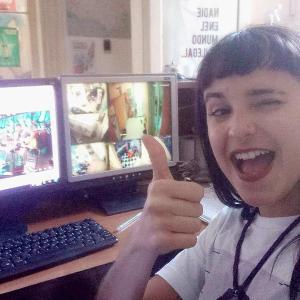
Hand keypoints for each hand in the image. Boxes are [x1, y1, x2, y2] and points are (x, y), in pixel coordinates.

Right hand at [132, 135, 203, 255]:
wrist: (141, 239)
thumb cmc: (156, 207)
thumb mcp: (158, 182)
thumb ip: (157, 159)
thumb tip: (146, 135)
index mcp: (159, 185)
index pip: (198, 192)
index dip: (192, 198)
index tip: (177, 200)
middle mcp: (156, 202)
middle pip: (198, 209)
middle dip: (190, 213)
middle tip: (174, 215)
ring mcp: (158, 222)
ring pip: (196, 225)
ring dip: (188, 228)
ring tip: (173, 226)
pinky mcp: (161, 241)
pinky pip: (191, 240)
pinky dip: (186, 240)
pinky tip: (172, 237)